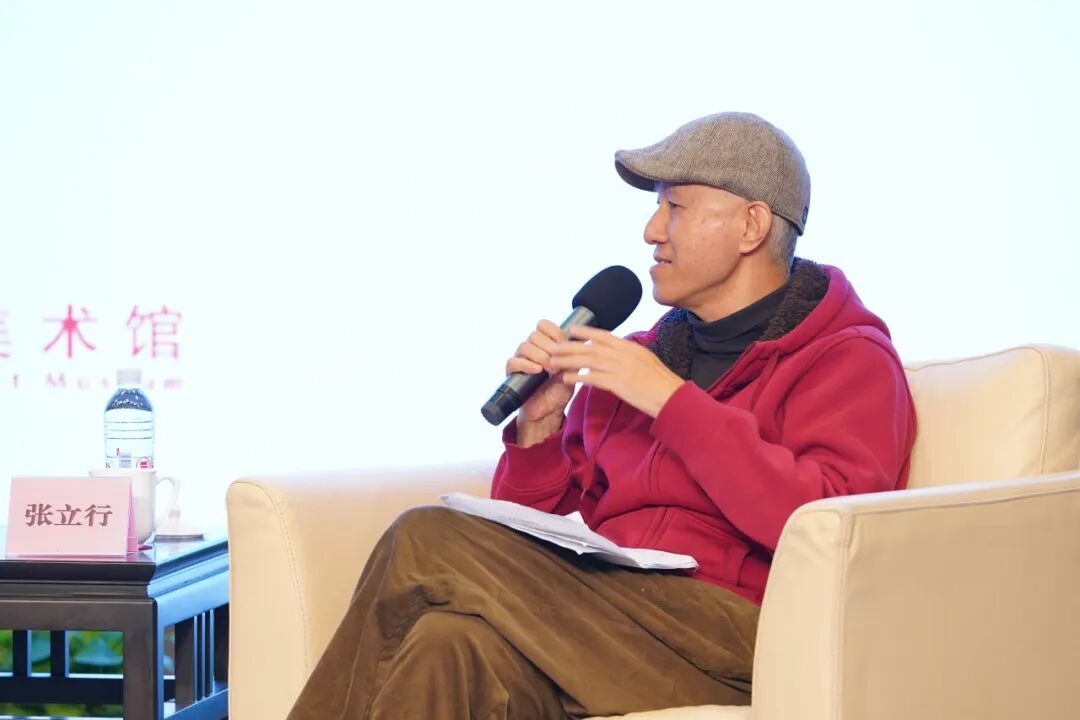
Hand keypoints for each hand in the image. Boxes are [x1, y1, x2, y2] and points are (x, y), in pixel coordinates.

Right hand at [505, 320, 574, 444]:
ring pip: (524, 346)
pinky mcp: (513, 373)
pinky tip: (537, 371)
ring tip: (550, 370)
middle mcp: (531, 349)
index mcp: (545, 344)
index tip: (563, 343)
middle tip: (557, 362)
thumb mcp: (571, 371)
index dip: (553, 331)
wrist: (548, 411)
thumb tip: (586, 339)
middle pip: (535, 335)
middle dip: (548, 347)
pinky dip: (526, 364)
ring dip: (540, 356)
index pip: (543, 325)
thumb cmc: (559, 390)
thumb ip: (574, 356)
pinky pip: (513, 361)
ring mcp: (521, 360)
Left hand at [549, 326, 683, 417]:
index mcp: (630, 347)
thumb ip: (630, 355)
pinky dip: (578, 377)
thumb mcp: (646, 360)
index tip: (571, 331)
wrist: (672, 396)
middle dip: (570, 346)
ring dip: (568, 360)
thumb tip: (617, 353)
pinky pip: (593, 378)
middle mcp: (624, 354)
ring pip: (588, 361)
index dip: (585, 333)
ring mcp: (621, 368)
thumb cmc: (661, 382)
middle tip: (553, 347)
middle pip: (591, 347)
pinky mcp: (619, 383)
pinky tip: (566, 378)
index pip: (604, 336)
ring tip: (553, 361)